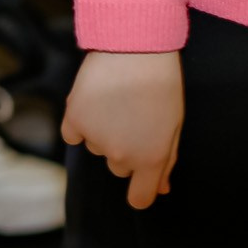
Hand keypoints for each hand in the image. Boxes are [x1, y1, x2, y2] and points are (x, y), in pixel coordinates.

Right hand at [61, 50, 183, 209]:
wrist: (135, 49)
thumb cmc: (162, 84)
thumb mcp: (174, 125)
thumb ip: (166, 160)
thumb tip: (161, 188)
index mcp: (150, 159)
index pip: (139, 198)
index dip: (140, 190)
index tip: (141, 180)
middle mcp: (121, 155)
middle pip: (118, 168)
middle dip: (125, 150)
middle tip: (133, 120)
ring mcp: (95, 139)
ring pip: (96, 148)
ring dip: (103, 133)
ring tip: (116, 103)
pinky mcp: (74, 119)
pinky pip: (73, 134)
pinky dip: (81, 123)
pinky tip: (94, 104)